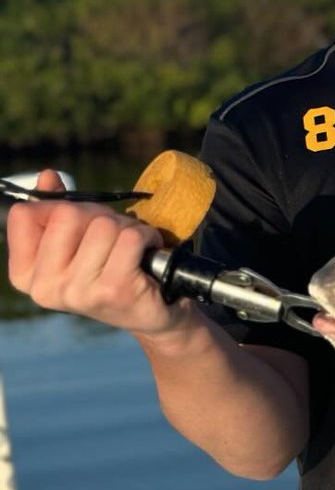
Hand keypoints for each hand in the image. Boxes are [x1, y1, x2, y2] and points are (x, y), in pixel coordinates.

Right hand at [7, 170, 188, 337]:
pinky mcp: (114, 291)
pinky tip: (147, 253)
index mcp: (26, 274)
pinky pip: (130, 238)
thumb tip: (47, 176)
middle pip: (68, 214)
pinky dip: (146, 237)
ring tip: (131, 247)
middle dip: (99, 215)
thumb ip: (57, 208)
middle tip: (114, 234)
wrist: (153, 312)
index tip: (80, 223)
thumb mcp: (78, 240)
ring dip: (126, 227)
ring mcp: (78, 292)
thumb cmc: (112, 269)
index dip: (60, 207)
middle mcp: (45, 288)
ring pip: (103, 225)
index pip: (26, 214)